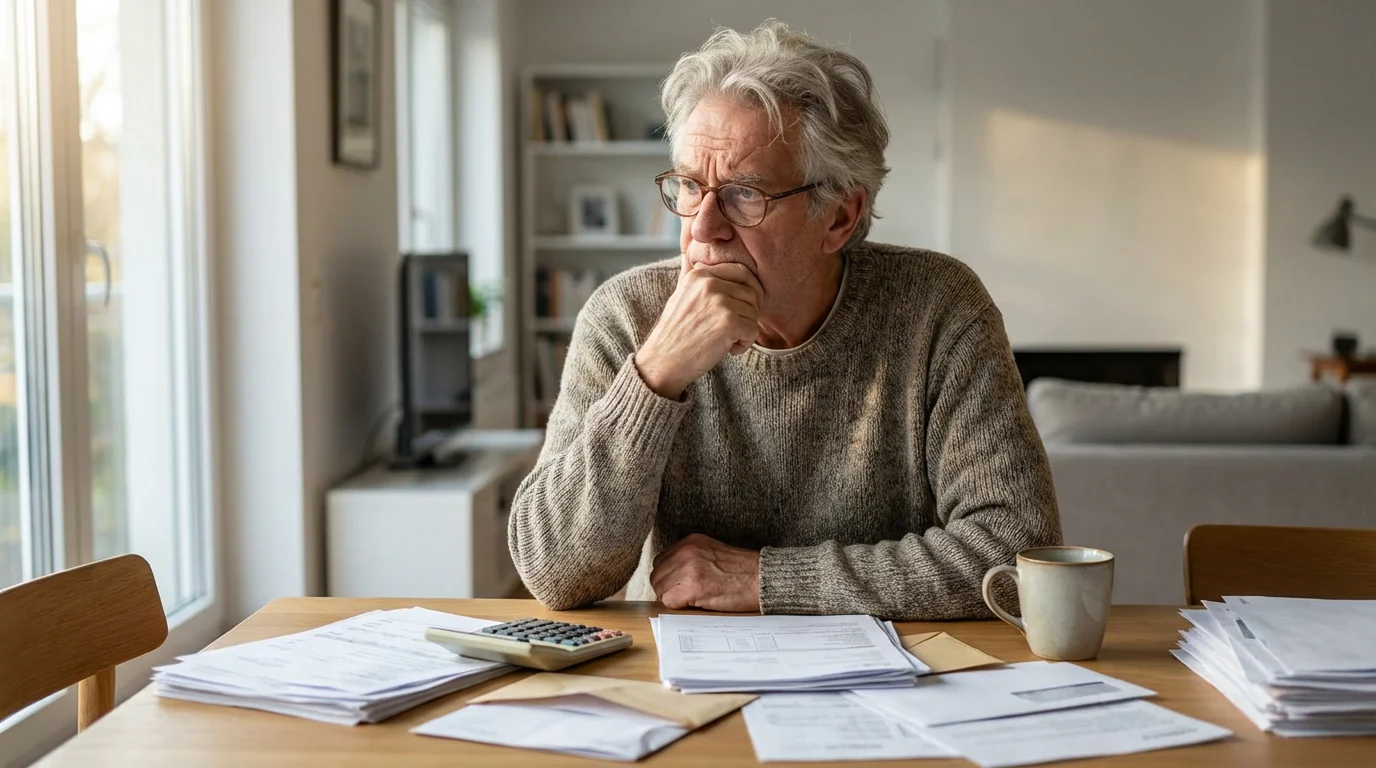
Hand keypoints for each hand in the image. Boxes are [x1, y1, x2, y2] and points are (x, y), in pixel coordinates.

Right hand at [633, 259, 762, 399]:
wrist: (662, 362)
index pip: (743, 272)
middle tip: (735, 328)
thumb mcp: (679, 294)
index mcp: (700, 274)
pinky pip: (753, 330)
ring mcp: (719, 302)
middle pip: (753, 293)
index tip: (740, 311)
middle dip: (749, 313)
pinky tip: (728, 349)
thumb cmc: (674, 332)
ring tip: (726, 340)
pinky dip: (745, 344)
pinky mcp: (727, 322)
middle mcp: (709, 284)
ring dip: (745, 330)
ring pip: (754, 313)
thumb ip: (689, 272)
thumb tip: (688, 250)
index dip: (749, 293)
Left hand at [651, 533, 760, 611]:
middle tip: (686, 597)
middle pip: (657, 576)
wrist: (763, 578)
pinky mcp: (692, 585)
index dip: (669, 579)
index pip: (661, 562)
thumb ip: (691, 560)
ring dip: (673, 598)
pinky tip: (697, 603)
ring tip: (694, 600)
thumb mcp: (712, 554)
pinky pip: (669, 601)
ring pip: (660, 589)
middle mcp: (686, 550)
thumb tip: (671, 578)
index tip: (681, 587)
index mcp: (690, 541)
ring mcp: (688, 567)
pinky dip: (679, 606)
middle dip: (668, 589)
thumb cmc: (743, 571)